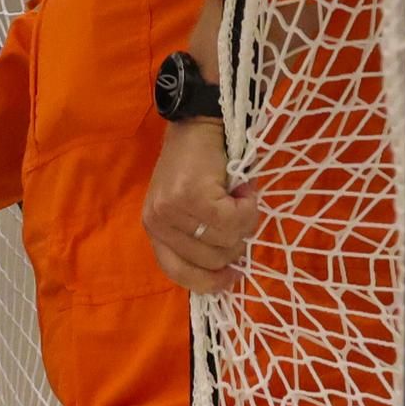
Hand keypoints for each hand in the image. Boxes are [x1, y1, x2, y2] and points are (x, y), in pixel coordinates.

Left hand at [145, 115, 256, 293]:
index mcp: (155, 230)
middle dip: (236, 241)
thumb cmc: (201, 166)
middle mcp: (157, 224)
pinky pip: (235, 220)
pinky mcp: (191, 197)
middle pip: (211, 261)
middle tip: (239, 212)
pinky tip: (244, 189)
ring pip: (226, 242)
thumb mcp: (192, 208)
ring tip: (239, 196)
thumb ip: (202, 237)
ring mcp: (172, 211)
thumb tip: (231, 269)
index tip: (231, 277)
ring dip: (245, 220)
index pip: (176, 272)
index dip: (207, 282)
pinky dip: (249, 206)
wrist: (200, 124)